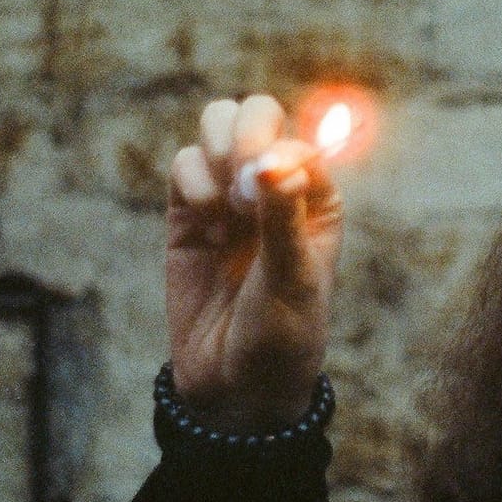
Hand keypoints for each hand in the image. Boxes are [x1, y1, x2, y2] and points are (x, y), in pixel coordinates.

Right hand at [166, 94, 344, 430]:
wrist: (234, 388)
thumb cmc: (281, 336)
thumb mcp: (292, 281)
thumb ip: (283, 218)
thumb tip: (274, 161)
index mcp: (316, 199)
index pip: (298, 136)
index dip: (274, 147)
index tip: (261, 189)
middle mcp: (275, 188)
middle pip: (256, 113)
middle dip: (242, 133)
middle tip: (237, 178)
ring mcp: (230, 197)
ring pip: (216, 125)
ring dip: (214, 150)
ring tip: (221, 204)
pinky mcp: (188, 213)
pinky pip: (185, 164)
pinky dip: (191, 181)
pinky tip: (203, 225)